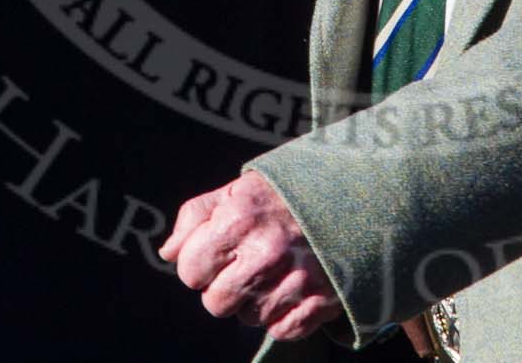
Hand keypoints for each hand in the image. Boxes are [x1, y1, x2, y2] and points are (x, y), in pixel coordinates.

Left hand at [159, 172, 340, 341]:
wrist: (353, 193)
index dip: (199, 264)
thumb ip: (195, 217)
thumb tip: (168, 253)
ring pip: (249, 318)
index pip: (190, 271)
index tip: (219, 251)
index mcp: (240, 219)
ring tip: (276, 269)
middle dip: (224, 286)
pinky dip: (284, 315)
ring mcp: (296, 279)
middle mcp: (266, 252)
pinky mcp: (322, 301)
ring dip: (256, 300)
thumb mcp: (237, 190)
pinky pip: (281, 331)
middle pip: (216, 304)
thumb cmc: (284, 194)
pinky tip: (293, 286)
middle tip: (247, 263)